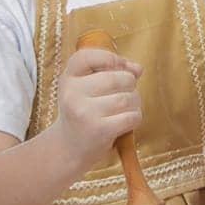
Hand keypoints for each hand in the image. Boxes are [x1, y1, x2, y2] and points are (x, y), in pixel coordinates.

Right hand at [54, 46, 141, 169]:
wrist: (68, 148)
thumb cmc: (84, 113)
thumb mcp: (86, 88)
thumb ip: (111, 72)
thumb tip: (137, 68)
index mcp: (68, 78)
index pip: (87, 56)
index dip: (110, 58)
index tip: (118, 67)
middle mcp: (72, 93)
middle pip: (119, 78)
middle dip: (129, 86)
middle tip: (121, 97)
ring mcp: (84, 112)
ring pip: (129, 97)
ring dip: (134, 104)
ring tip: (122, 111)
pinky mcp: (99, 130)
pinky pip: (132, 116)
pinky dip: (134, 119)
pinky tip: (124, 123)